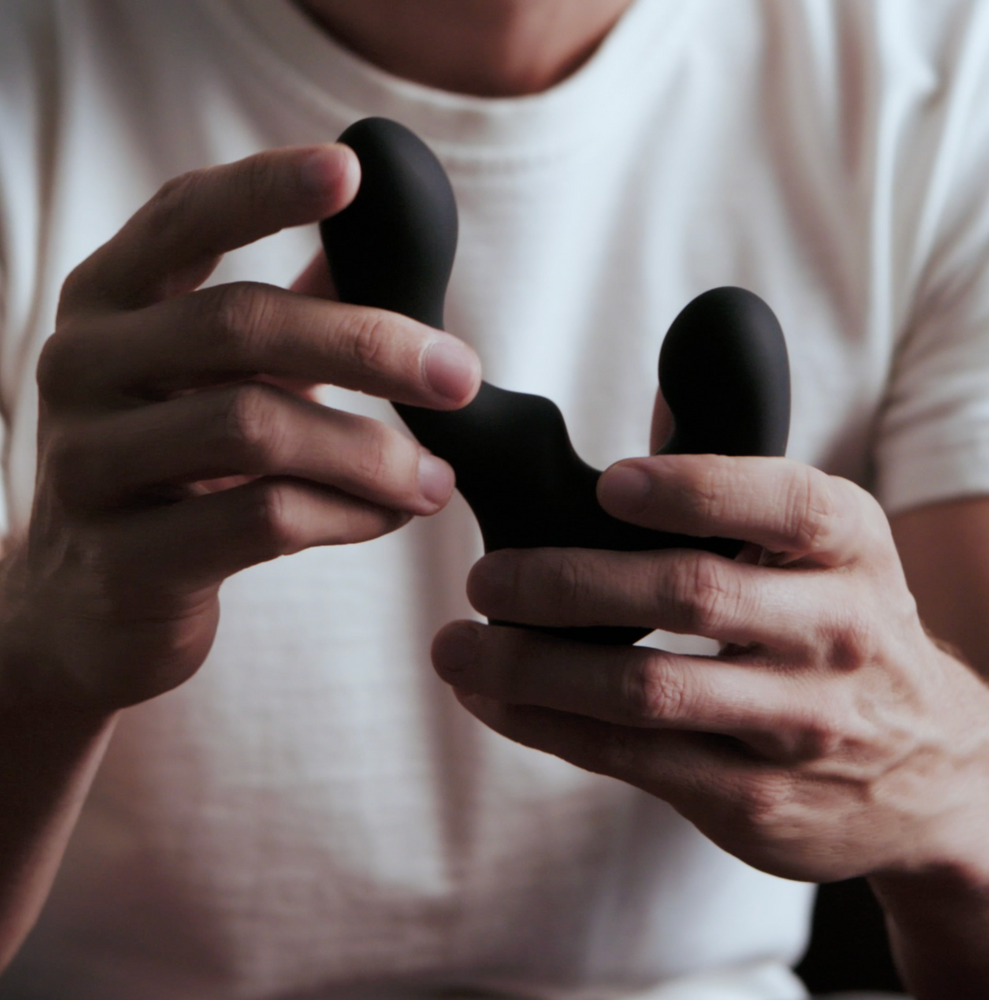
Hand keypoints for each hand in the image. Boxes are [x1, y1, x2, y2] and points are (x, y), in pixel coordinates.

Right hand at [0, 144, 479, 713]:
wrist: (90, 607)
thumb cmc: (177, 471)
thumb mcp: (219, 380)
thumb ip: (288, 314)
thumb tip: (378, 241)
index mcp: (106, 303)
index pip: (182, 217)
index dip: (266, 188)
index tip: (354, 170)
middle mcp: (80, 368)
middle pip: (239, 326)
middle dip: (371, 346)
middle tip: (460, 376)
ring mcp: (88, 465)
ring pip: (255, 428)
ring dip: (372, 454)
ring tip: (438, 478)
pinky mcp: (125, 559)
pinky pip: (261, 520)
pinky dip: (348, 516)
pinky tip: (390, 518)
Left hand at [432, 454, 988, 883]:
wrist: (930, 770)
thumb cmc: (844, 631)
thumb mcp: (829, 548)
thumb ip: (743, 484)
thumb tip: (667, 398)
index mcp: (849, 546)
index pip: (780, 502)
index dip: (693, 487)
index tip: (607, 481)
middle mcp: (835, 632)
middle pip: (690, 596)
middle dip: (568, 583)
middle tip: (485, 575)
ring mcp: (798, 725)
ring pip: (644, 691)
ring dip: (532, 667)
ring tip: (457, 646)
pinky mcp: (754, 800)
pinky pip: (630, 756)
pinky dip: (546, 724)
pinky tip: (493, 699)